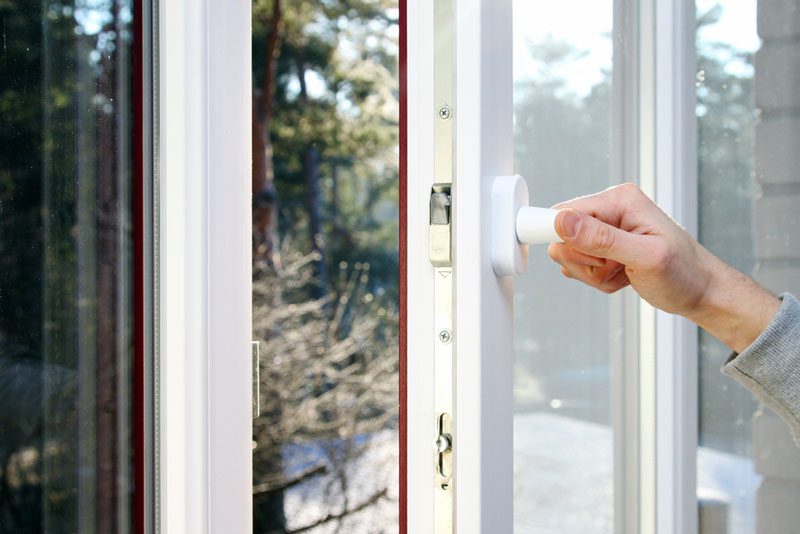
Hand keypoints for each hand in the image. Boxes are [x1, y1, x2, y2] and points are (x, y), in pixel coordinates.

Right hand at [548, 183, 779, 352]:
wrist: (701, 291)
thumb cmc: (684, 273)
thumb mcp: (645, 257)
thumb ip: (601, 239)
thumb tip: (562, 221)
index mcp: (619, 200)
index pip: (564, 213)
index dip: (566, 239)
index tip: (589, 258)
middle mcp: (610, 208)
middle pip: (562, 237)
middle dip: (585, 263)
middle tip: (617, 268)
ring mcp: (605, 227)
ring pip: (569, 255)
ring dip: (593, 274)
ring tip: (623, 272)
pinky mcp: (603, 245)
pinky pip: (580, 265)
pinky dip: (598, 278)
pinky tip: (622, 276)